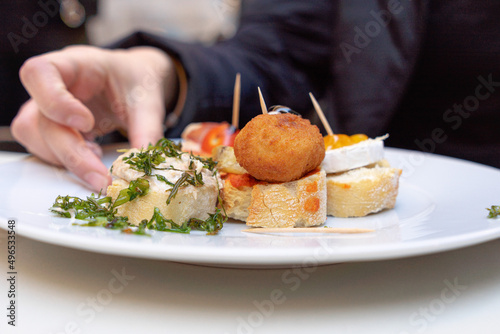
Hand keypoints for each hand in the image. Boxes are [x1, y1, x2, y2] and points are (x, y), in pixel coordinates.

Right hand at [11, 45, 177, 190]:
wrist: (136, 84)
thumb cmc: (136, 82)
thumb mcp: (148, 99)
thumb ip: (147, 128)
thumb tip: (143, 159)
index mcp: (74, 64)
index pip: (39, 73)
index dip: (54, 101)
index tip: (87, 123)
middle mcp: (52, 85)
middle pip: (38, 119)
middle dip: (71, 153)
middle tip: (102, 177)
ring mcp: (47, 107)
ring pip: (34, 137)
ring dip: (65, 160)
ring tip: (99, 167)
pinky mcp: (52, 129)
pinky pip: (43, 149)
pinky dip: (66, 162)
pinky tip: (93, 163)